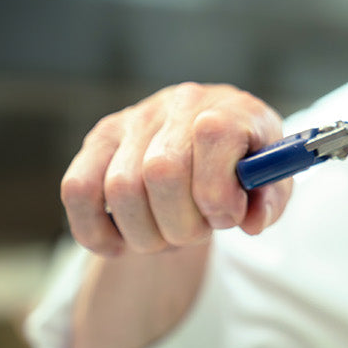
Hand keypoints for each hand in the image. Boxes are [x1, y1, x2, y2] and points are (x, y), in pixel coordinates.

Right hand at [60, 82, 290, 255]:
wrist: (210, 144)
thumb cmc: (244, 168)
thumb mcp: (271, 183)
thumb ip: (270, 201)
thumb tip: (250, 220)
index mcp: (229, 107)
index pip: (213, 136)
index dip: (217, 193)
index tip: (226, 217)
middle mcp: (178, 104)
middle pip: (161, 173)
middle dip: (181, 225)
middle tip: (196, 232)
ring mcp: (132, 119)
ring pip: (120, 189)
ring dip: (145, 234)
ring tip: (166, 235)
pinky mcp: (98, 140)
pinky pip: (76, 190)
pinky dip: (95, 231)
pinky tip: (121, 243)